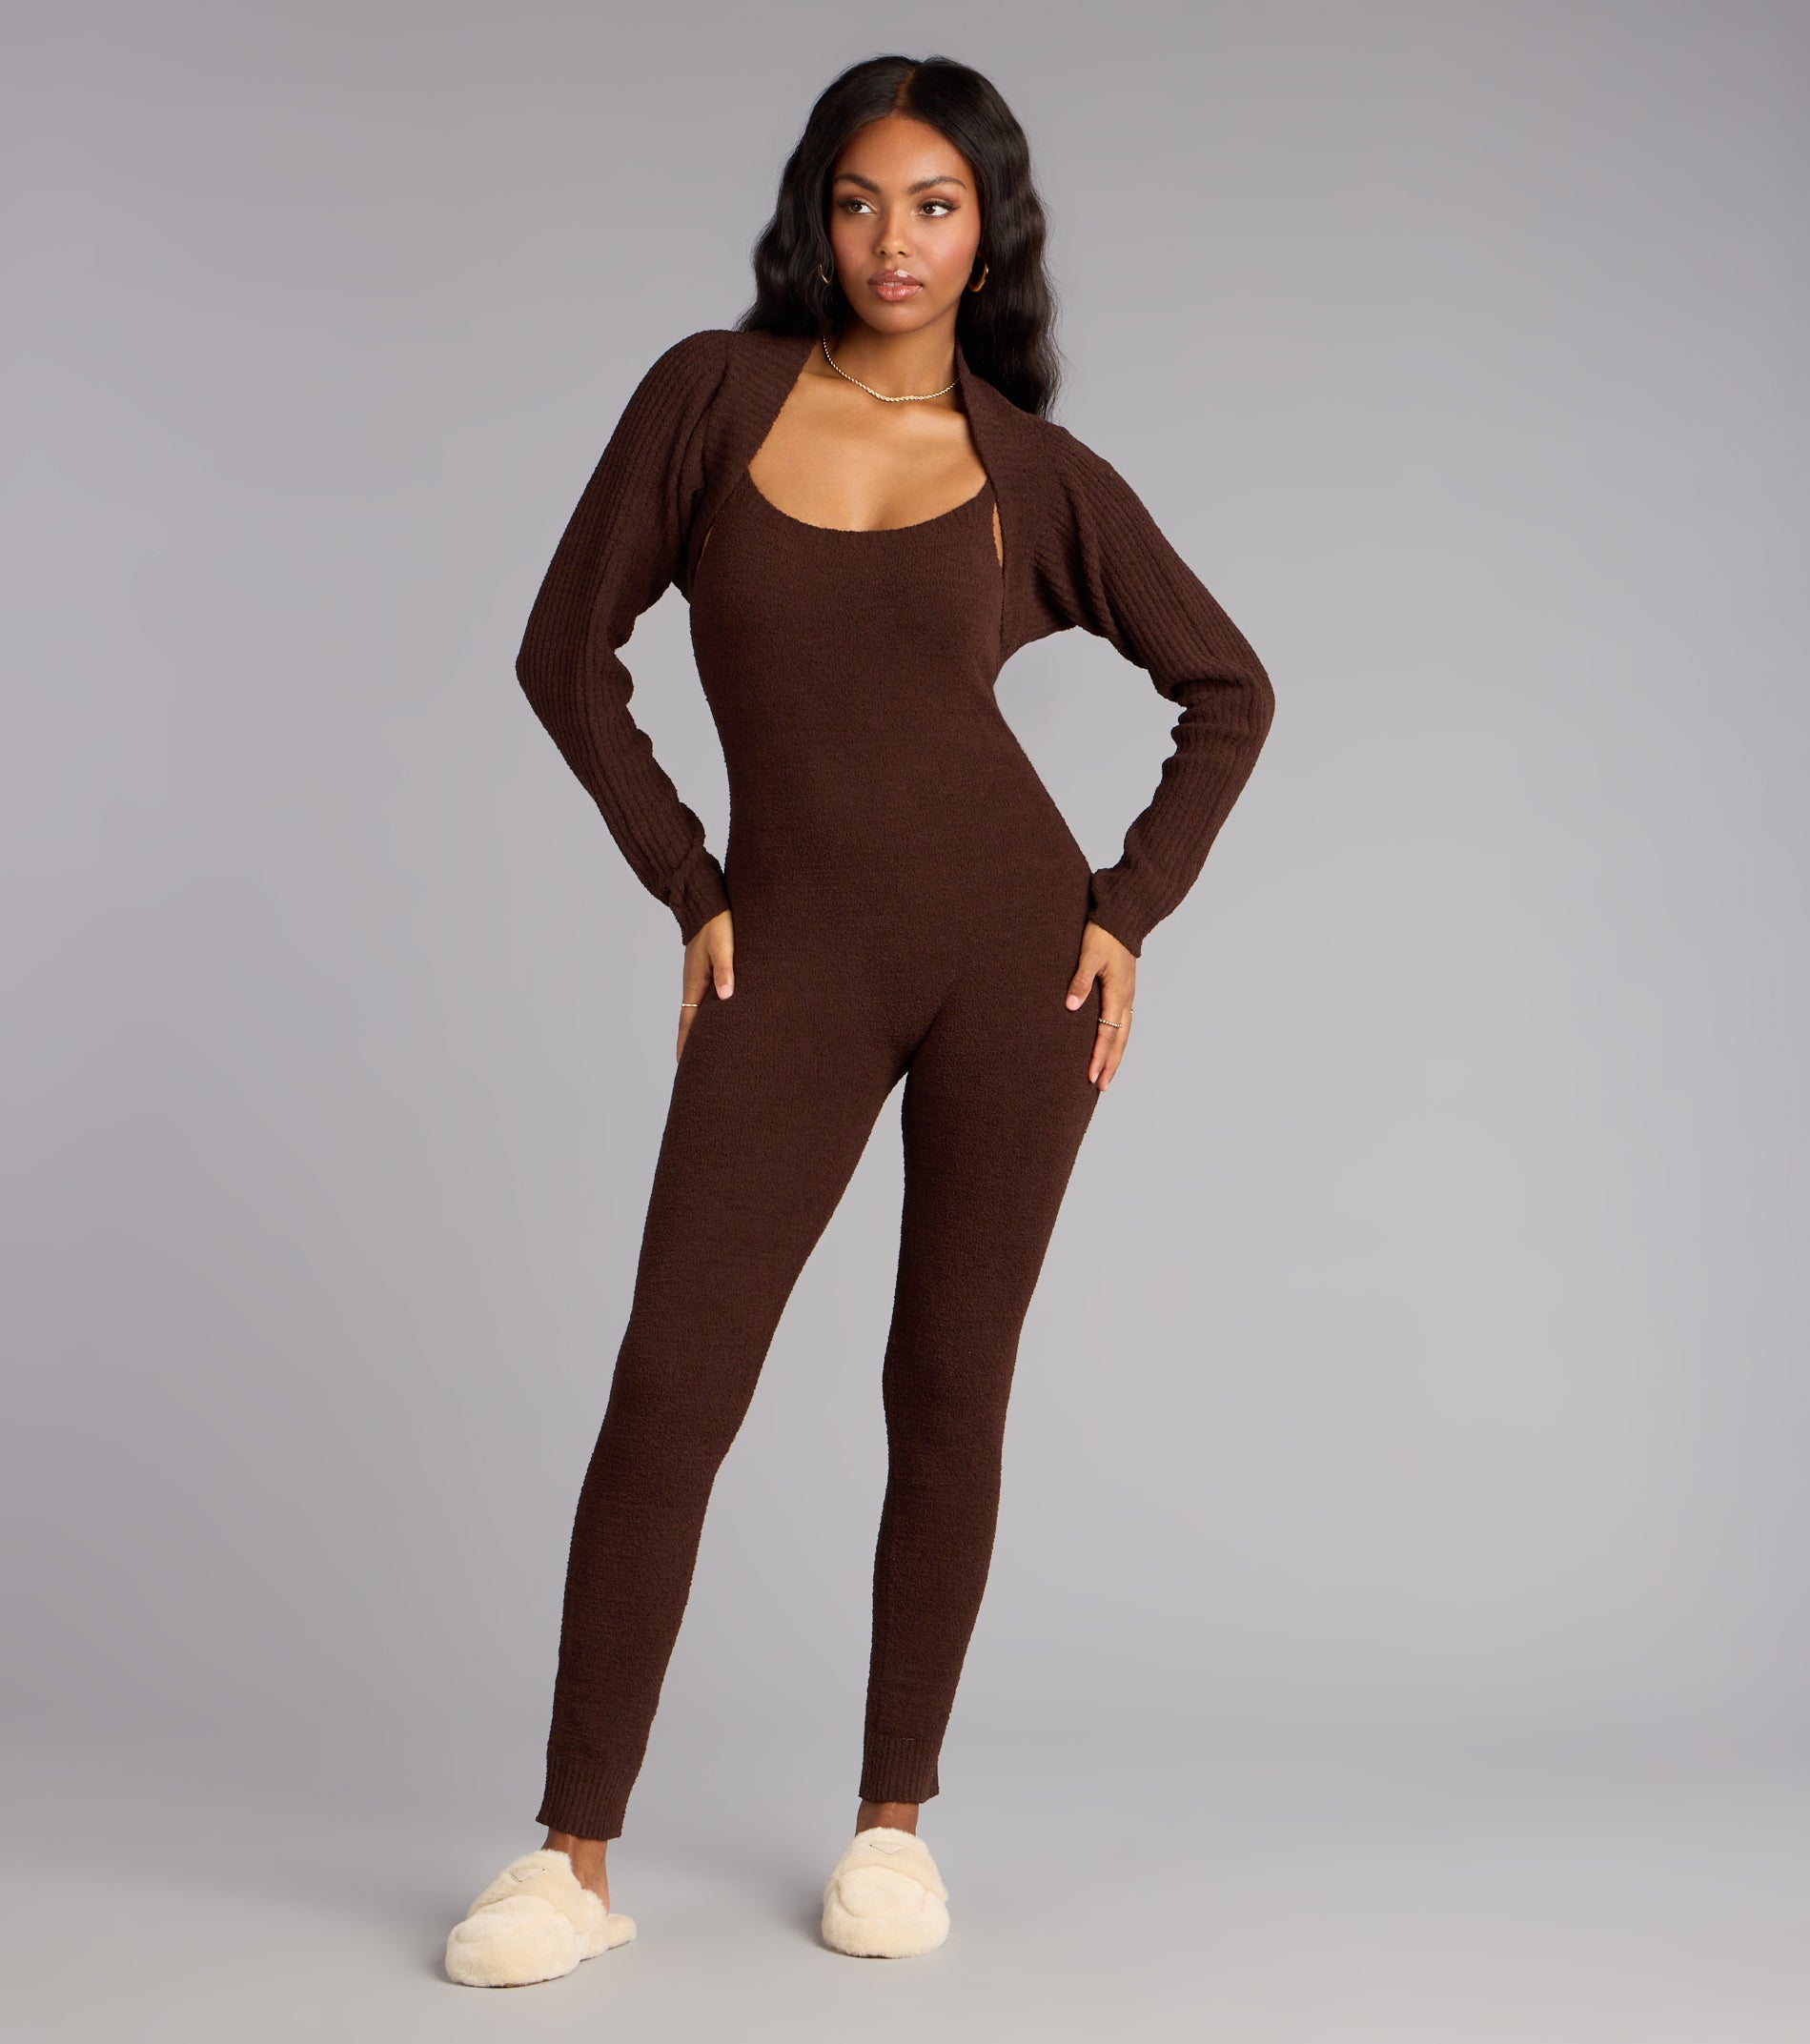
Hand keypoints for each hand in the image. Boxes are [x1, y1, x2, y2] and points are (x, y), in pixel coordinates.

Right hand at [678, 908, 733, 1060]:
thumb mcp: (723, 947)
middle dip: (691, 1042)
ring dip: (699, 1028)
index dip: (686, 1042)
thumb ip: (725, 971)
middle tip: (693, 1064)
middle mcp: (695, 984)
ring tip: (704, 1048)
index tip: (682, 1063)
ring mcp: (700, 978)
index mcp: (695, 983)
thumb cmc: (718, 924)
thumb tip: (726, 997)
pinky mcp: (707, 971)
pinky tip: (716, 1017)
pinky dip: (708, 1013)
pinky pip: (705, 998)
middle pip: (691, 1020)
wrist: (708, 904)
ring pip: (699, 1009)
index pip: (688, 1020)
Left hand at [1066, 920, 1135, 1090]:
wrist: (1122, 917)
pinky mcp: (1125, 991)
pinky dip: (1118, 1040)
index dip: (1098, 1057)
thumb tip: (1071, 1006)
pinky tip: (1111, 1046)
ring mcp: (1127, 996)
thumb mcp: (1088, 955)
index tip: (1090, 1076)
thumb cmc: (1103, 934)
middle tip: (1100, 1087)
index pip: (1107, 1034)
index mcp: (1118, 994)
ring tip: (1107, 1075)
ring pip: (1124, 1034)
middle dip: (1110, 1065)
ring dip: (1115, 1056)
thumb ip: (1080, 981)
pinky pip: (1123, 1023)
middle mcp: (1126, 999)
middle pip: (1120, 1041)